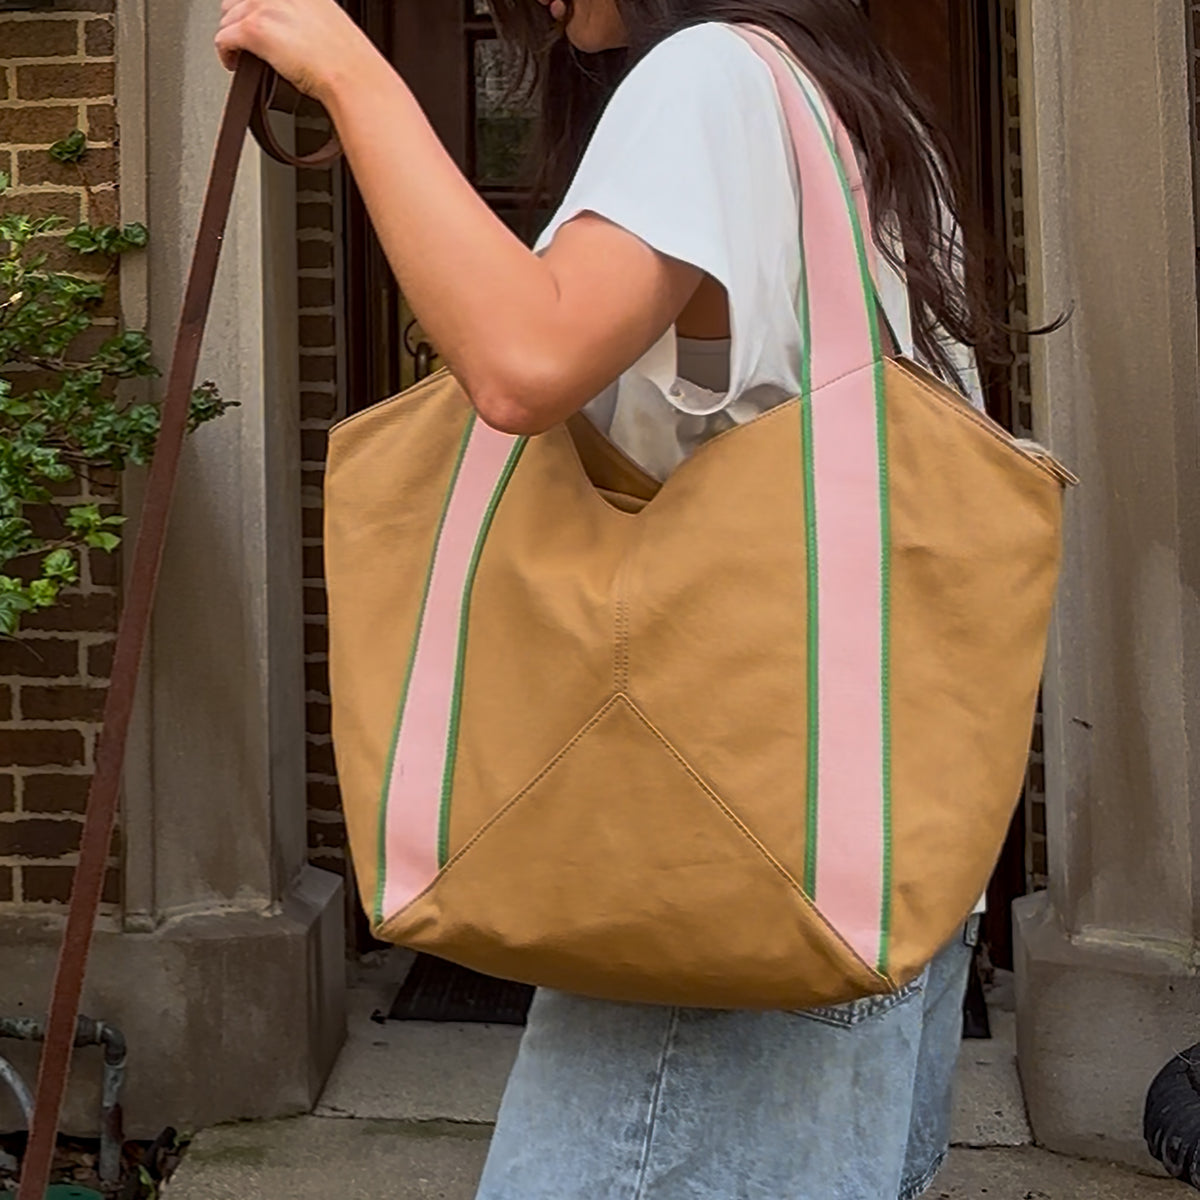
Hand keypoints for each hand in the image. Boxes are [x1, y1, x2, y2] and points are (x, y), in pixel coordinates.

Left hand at [215, 0, 372, 101]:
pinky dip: (225, 54)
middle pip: (237, 0)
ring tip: (242, 55)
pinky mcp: (254, 30)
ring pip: (227, 19)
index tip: (257, 23)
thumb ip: (303, 16)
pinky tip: (234, 63)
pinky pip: (223, 39)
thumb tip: (290, 27)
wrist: (350, 75)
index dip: (255, 9)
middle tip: (247, 43)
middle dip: (239, 22)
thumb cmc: (346, 59)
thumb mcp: (327, 22)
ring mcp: (264, 7)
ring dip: (232, 38)